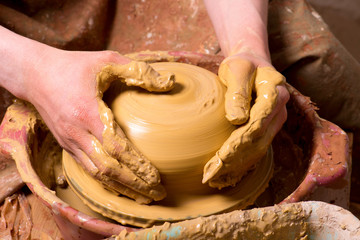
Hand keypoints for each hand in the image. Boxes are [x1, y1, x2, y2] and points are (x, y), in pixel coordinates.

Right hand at [25, 49, 173, 202]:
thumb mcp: (107, 61)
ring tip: (142, 197)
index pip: (117, 148)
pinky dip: (104, 180)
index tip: (156, 178)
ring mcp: (70, 141)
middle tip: (156, 194)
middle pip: (108, 169)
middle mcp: (78, 133)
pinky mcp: (65, 144)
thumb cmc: (74, 66)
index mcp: (89, 113)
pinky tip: (119, 185)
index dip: (137, 166)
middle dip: (133, 185)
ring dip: (120, 188)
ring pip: (96, 174)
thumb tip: (169, 82)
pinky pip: (86, 168)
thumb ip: (138, 71)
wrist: (35, 74)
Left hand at [202, 53, 288, 187]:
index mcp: (274, 93)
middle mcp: (280, 110)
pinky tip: (229, 169)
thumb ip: (238, 92)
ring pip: (259, 147)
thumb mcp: (237, 69)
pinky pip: (259, 146)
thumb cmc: (242, 64)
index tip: (220, 157)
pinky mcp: (269, 127)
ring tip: (218, 176)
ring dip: (239, 163)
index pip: (256, 124)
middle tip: (214, 173)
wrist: (253, 62)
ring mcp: (276, 120)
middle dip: (236, 158)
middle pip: (259, 140)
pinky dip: (244, 159)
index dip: (239, 142)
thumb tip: (237, 120)